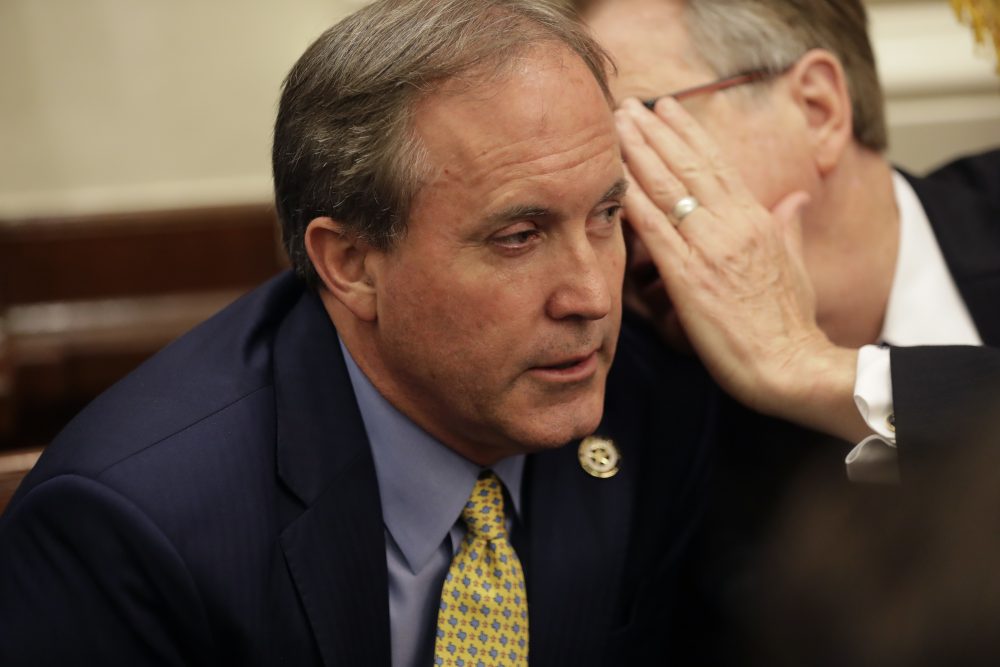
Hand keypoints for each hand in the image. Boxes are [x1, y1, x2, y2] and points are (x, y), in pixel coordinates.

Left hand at [615, 97, 867, 441]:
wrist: (792, 365)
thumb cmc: (792, 323)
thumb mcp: (795, 265)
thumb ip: (787, 227)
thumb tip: (793, 198)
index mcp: (758, 219)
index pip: (716, 164)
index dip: (687, 134)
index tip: (666, 109)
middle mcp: (733, 225)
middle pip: (688, 167)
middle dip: (655, 132)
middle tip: (627, 105)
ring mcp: (711, 249)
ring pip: (669, 190)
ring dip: (638, 154)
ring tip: (615, 126)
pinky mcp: (690, 279)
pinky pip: (656, 233)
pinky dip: (634, 204)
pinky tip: (614, 183)